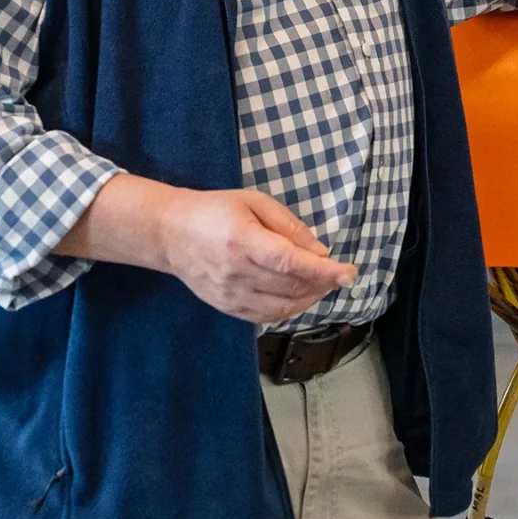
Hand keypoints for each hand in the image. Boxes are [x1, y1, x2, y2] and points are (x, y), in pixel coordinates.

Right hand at [154, 188, 355, 324]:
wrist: (169, 233)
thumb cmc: (214, 210)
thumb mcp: (253, 202)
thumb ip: (288, 226)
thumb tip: (320, 252)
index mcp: (242, 240)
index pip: (290, 263)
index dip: (323, 271)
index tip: (347, 272)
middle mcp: (236, 272)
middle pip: (291, 288)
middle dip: (322, 283)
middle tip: (336, 273)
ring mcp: (230, 295)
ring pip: (282, 308)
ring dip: (310, 299)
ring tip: (321, 285)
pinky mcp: (226, 307)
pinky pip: (266, 317)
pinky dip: (289, 310)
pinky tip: (298, 297)